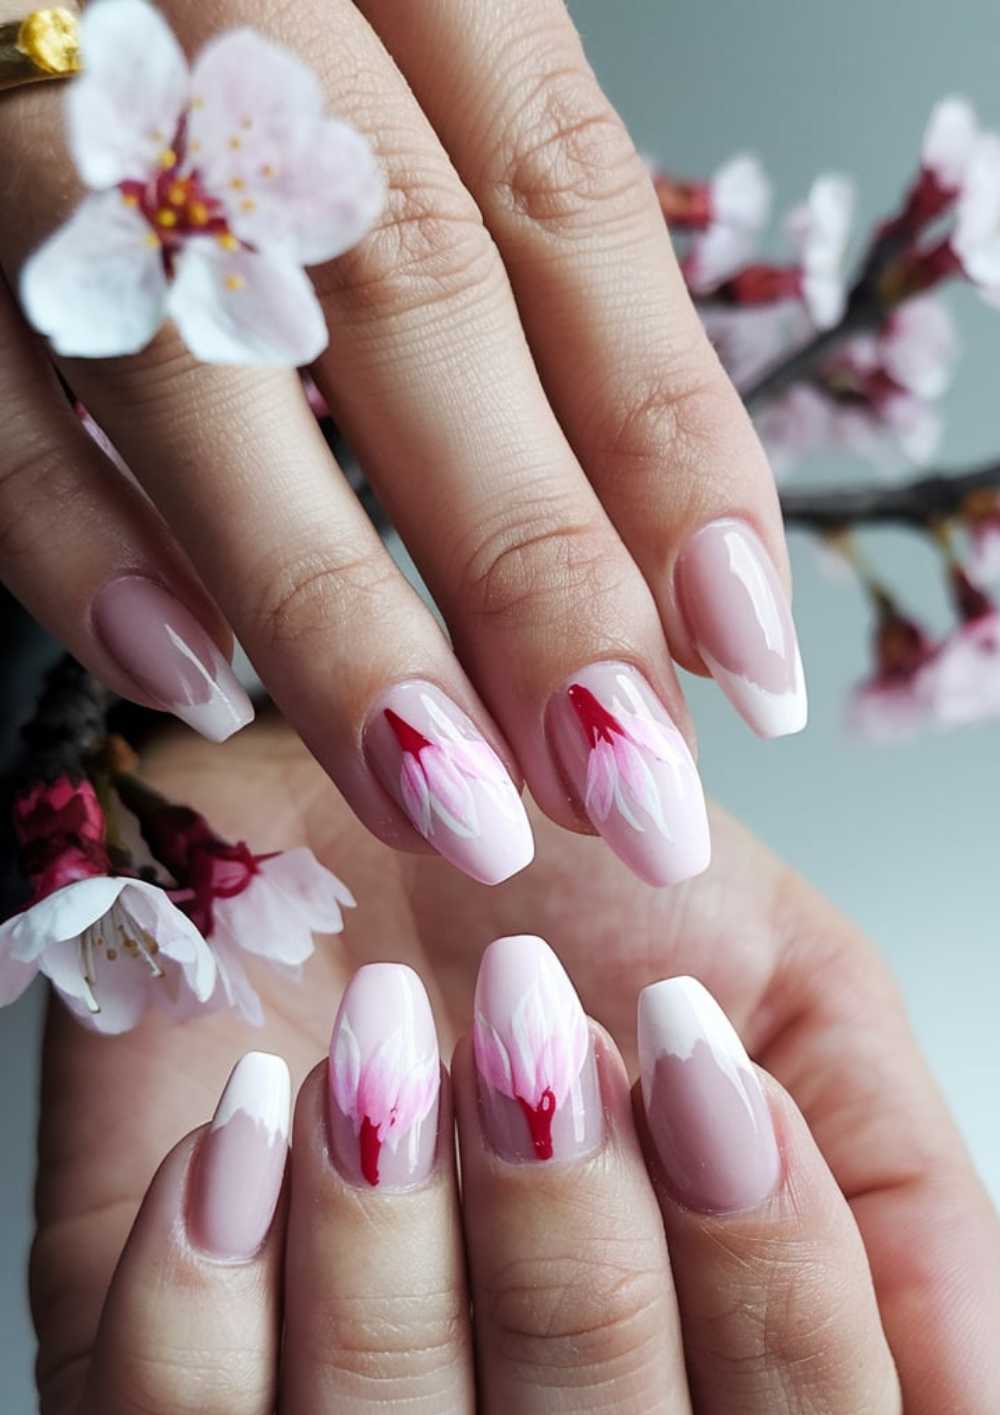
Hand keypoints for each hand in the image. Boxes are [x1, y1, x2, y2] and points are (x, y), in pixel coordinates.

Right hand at [0, 0, 802, 894]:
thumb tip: (643, 548)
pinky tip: (189, 676)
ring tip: (442, 793)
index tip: (744, 653)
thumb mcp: (391, 82)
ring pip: (197, 346)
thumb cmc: (234, 40)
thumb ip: (493, 260)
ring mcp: (65, 93)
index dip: (670, 436)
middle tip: (618, 777)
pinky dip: (75, 526)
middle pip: (412, 289)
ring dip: (327, 599)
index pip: (565, 196)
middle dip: (528, 562)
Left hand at [30, 719, 999, 1414]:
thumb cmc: (566, 894)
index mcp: (702, 1389)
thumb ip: (903, 1195)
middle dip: (571, 1234)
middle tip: (529, 1015)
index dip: (766, 1254)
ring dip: (394, 1239)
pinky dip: (212, 1282)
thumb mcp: (785, 993)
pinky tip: (248, 1116)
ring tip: (387, 1038)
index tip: (682, 1046)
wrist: (344, 800)